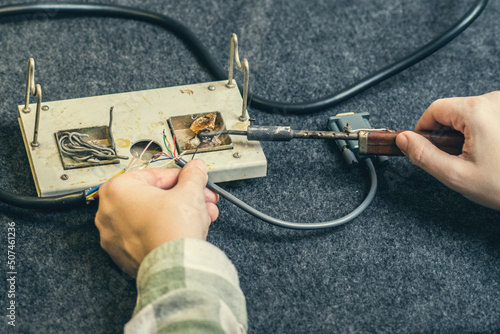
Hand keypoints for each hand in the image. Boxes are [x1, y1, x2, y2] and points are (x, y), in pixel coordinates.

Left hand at [95, 160, 218, 276]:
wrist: (175, 268)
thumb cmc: (173, 230)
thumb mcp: (190, 191)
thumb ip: (192, 175)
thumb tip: (195, 169)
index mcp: (117, 190)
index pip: (154, 175)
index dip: (180, 177)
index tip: (192, 180)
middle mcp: (108, 213)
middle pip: (153, 197)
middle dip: (183, 197)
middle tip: (200, 198)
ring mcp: (114, 237)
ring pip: (152, 217)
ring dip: (178, 213)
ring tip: (201, 216)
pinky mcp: (124, 255)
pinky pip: (146, 235)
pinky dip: (165, 231)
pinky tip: (186, 230)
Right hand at [396, 91, 499, 209]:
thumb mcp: (457, 175)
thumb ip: (423, 156)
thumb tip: (403, 140)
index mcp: (476, 112)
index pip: (434, 110)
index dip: (422, 129)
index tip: (422, 146)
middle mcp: (495, 101)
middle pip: (453, 111)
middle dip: (447, 134)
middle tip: (456, 160)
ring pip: (472, 114)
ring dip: (467, 134)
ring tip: (479, 159)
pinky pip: (489, 116)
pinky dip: (484, 133)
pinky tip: (493, 153)